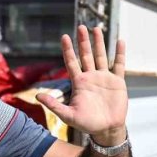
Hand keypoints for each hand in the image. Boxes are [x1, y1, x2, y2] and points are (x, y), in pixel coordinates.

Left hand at [36, 25, 127, 145]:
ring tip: (96, 29)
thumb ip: (54, 105)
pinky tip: (120, 41)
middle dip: (83, 41)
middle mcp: (90, 77)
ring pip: (101, 56)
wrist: (106, 129)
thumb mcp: (67, 115)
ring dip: (99, 43)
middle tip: (81, 27)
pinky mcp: (117, 82)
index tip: (64, 36)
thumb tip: (37, 96)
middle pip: (86, 55)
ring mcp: (104, 78)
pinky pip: (119, 65)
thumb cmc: (86, 123)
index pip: (71, 62)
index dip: (68, 50)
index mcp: (79, 82)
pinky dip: (120, 53)